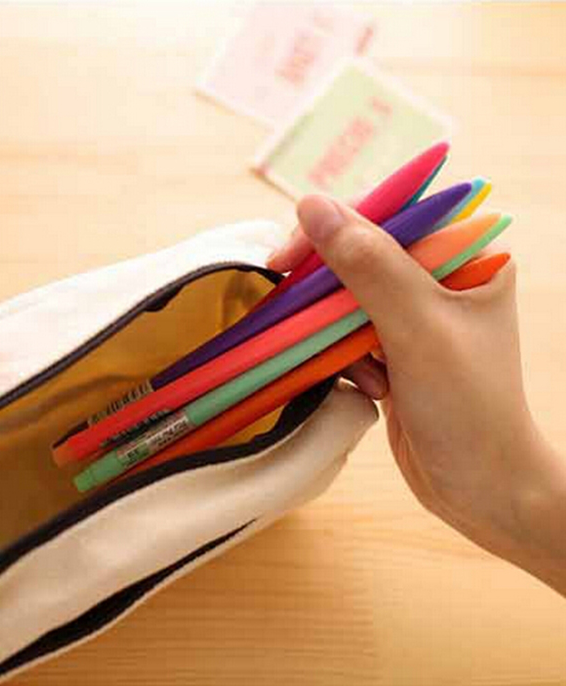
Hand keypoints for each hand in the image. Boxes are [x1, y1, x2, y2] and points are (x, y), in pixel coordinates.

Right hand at [268, 195, 565, 595]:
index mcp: (469, 256)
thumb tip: (312, 204)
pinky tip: (373, 388)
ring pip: (349, 297)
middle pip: (362, 256)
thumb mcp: (417, 329)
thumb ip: (367, 265)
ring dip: (339, 333)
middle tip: (292, 307)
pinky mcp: (399, 348)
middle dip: (331, 292)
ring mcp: (419, 315)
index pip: (389, 217)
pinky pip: (351, 334)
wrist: (480, 489)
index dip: (334, 230)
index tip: (287, 259)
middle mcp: (445, 278)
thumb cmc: (466, 407)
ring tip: (362, 369)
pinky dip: (349, 359)